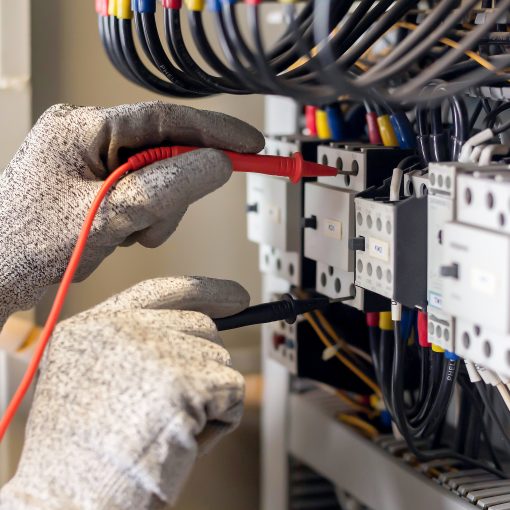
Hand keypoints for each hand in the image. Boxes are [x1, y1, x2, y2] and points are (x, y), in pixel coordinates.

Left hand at [0, 102, 262, 325]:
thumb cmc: (28, 245)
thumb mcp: (107, 216)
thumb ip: (166, 187)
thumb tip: (216, 164)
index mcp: (82, 129)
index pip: (163, 119)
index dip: (213, 132)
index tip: (249, 146)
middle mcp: (89, 138)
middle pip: (165, 151)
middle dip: (172, 194)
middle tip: (152, 225)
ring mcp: (94, 161)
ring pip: (159, 178)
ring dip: (157, 213)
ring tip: (126, 236)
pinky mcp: (100, 183)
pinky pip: (145, 194)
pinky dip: (145, 219)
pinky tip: (121, 234)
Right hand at [0, 276, 248, 509]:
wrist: (71, 505)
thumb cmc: (85, 457)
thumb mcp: (94, 381)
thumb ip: (139, 346)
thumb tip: (202, 331)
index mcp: (92, 328)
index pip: (162, 291)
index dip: (206, 291)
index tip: (236, 296)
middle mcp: (120, 329)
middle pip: (202, 326)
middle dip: (203, 365)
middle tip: (174, 405)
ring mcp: (152, 352)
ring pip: (219, 359)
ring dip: (207, 397)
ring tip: (167, 427)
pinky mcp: (183, 382)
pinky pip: (232, 390)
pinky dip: (220, 419)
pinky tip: (183, 439)